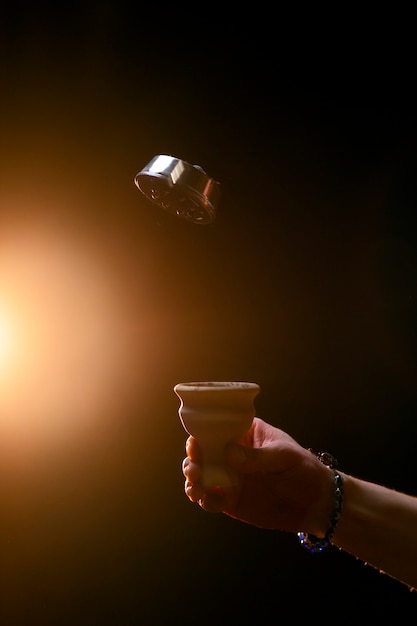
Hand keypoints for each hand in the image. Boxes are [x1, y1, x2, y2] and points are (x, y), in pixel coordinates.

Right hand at [182, 417, 333, 535]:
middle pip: (204, 453)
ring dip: (193, 480)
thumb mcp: (285, 457)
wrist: (317, 504)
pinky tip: (206, 499)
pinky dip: (204, 500)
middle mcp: (233, 454)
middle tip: (194, 466)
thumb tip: (230, 454)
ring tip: (195, 485)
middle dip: (193, 458)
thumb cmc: (303, 470)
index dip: (203, 432)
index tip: (195, 440)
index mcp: (245, 435)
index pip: (219, 428)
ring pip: (202, 477)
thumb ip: (259, 457)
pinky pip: (211, 500)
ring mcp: (230, 478)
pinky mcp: (231, 501)